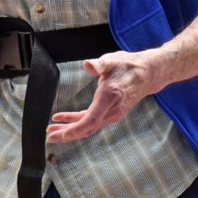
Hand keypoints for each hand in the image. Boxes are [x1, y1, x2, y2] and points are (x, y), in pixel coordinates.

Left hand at [46, 50, 160, 143]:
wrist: (147, 73)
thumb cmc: (129, 66)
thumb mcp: (112, 60)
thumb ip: (99, 64)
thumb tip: (88, 64)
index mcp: (110, 97)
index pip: (91, 120)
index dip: (76, 128)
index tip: (62, 133)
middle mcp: (112, 110)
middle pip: (87, 128)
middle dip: (67, 133)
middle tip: (49, 137)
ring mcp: (112, 113)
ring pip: (88, 126)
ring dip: (70, 129)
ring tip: (52, 131)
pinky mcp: (110, 112)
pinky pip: (91, 120)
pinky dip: (77, 121)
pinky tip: (64, 118)